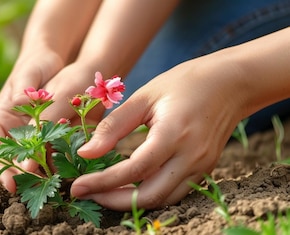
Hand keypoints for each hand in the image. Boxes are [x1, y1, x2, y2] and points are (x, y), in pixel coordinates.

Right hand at [0, 54, 105, 191]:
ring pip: (29, 161)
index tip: (10, 183)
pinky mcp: (48, 136)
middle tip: (33, 190)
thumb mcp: (30, 72)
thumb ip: (25, 86)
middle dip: (19, 176)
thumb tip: (20, 99)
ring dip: (38, 175)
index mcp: (0, 118)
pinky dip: (55, 164)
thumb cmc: (36, 64)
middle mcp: (11, 131)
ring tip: (50, 187)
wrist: (54, 62)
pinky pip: (49, 154)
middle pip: (10, 160)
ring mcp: (29, 135)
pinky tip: (66, 173)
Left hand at [70, 59, 243, 209]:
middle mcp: (191, 157)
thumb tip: (85, 153)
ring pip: (163, 200)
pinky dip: (148, 195)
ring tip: (101, 192)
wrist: (231, 83)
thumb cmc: (184, 83)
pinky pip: (174, 193)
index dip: (103, 182)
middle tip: (85, 194)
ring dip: (131, 203)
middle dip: (114, 201)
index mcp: (174, 134)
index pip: (134, 170)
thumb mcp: (144, 96)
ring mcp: (201, 167)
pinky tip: (127, 187)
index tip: (77, 186)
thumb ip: (113, 126)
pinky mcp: (204, 170)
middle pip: (150, 196)